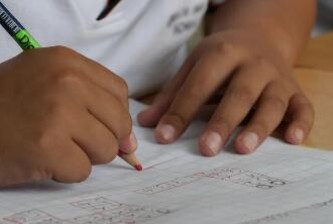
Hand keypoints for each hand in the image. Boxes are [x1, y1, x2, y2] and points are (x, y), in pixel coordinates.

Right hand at [0, 46, 135, 186]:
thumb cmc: (9, 105)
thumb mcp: (51, 85)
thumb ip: (94, 104)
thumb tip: (131, 143)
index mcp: (68, 62)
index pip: (120, 92)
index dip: (115, 115)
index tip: (103, 127)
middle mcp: (66, 81)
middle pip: (120, 122)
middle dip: (103, 139)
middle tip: (75, 139)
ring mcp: (58, 113)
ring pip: (107, 149)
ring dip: (85, 156)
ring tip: (57, 147)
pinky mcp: (47, 147)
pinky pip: (83, 170)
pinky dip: (66, 172)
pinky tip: (43, 159)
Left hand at [138, 30, 313, 155]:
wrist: (259, 38)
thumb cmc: (222, 58)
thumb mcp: (194, 66)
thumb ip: (172, 95)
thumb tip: (145, 123)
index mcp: (223, 54)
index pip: (199, 85)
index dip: (180, 112)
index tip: (164, 138)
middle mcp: (253, 64)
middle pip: (238, 94)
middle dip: (222, 122)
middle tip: (206, 149)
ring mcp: (277, 78)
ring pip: (272, 103)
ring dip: (259, 126)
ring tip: (242, 149)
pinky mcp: (296, 91)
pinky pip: (303, 107)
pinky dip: (301, 123)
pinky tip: (292, 140)